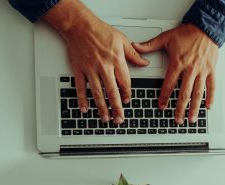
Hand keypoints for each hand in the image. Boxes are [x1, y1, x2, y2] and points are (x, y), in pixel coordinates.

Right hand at [43, 0, 148, 123]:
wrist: (80, 25)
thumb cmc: (100, 31)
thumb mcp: (122, 40)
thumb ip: (134, 54)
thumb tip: (144, 62)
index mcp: (116, 60)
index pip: (124, 82)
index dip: (126, 94)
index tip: (127, 102)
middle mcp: (104, 67)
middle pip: (112, 92)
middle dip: (116, 108)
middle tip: (119, 119)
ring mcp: (90, 70)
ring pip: (97, 93)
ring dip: (102, 107)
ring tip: (105, 118)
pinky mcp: (79, 70)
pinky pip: (81, 88)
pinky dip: (82, 100)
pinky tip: (85, 109)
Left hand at [134, 23, 217, 124]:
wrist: (206, 28)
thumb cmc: (187, 33)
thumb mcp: (166, 38)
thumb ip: (150, 45)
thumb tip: (135, 47)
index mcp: (178, 64)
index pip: (169, 85)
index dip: (164, 97)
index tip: (161, 106)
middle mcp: (190, 70)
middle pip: (184, 94)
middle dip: (180, 109)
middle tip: (177, 119)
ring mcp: (202, 71)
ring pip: (198, 93)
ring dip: (194, 108)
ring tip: (191, 118)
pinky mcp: (211, 70)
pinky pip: (211, 86)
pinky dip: (210, 97)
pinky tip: (207, 107)